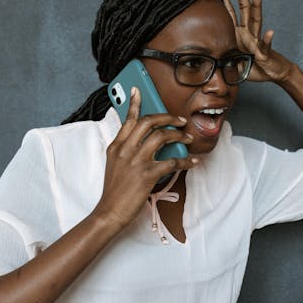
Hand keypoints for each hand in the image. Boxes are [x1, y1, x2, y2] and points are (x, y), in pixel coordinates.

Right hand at [94, 88, 197, 231]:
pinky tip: (192, 161)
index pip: (128, 120)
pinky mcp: (146, 174)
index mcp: (116, 146)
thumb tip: (144, 142)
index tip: (138, 90)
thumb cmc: (114, 191)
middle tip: (179, 119)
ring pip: (161, 137)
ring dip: (178, 135)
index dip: (134, 103)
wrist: (109, 212)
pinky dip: (185, 160)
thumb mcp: (114, 165)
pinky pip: (171, 162)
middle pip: (148, 122)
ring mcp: (136, 161)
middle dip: (167, 117)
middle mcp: (125, 150)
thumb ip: (125, 151)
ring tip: (188, 137)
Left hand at [219, 0, 295, 83]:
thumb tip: (211, 57)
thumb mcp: (234, 62)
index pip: (232, 12)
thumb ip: (225, 57)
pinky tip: (270, 32)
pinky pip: (266, 45)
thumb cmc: (256, 66)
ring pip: (257, 19)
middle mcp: (250, 32)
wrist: (275, 73)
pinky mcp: (265, 52)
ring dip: (257, 4)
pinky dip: (267, 39)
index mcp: (241, 34)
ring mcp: (258, 40)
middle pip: (245, 8)